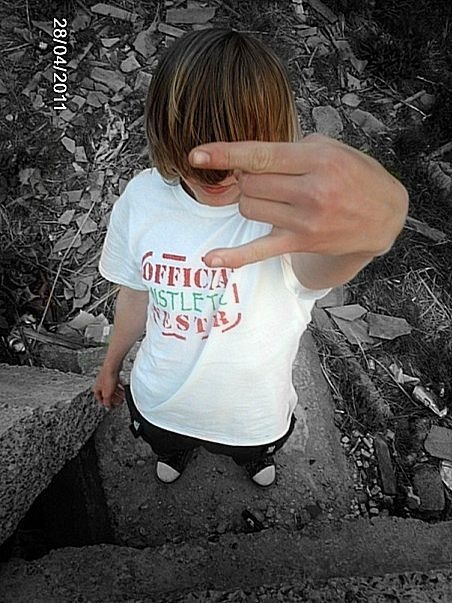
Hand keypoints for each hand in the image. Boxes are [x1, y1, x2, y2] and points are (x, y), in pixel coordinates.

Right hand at [92, 365, 123, 408]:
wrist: (113, 366)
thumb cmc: (108, 377)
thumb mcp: (107, 394)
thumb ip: (107, 401)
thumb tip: (108, 406)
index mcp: (96, 388)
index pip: (99, 398)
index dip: (106, 403)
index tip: (111, 406)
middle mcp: (100, 383)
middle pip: (107, 393)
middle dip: (114, 398)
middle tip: (119, 401)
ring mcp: (107, 378)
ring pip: (112, 388)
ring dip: (118, 393)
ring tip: (123, 396)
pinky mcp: (113, 374)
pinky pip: (116, 382)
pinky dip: (120, 385)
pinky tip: (124, 387)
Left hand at [188, 134, 408, 268]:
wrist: (384, 215)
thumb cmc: (355, 174)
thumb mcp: (331, 149)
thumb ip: (291, 149)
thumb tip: (250, 157)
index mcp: (317, 160)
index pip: (259, 156)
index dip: (225, 154)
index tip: (197, 155)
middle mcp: (310, 191)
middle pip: (250, 183)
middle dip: (248, 177)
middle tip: (266, 177)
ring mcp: (305, 221)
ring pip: (249, 208)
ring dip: (250, 200)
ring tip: (273, 198)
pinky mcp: (300, 243)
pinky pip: (259, 250)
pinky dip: (234, 257)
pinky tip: (211, 259)